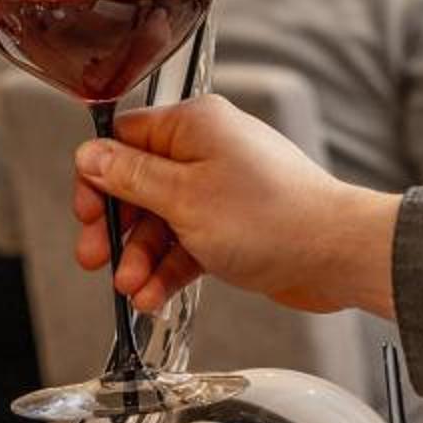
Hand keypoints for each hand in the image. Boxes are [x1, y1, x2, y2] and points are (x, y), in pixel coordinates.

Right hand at [72, 95, 401, 314]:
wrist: (335, 255)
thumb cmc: (273, 217)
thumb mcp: (184, 198)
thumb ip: (131, 177)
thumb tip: (91, 155)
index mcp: (194, 126)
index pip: (125, 140)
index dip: (99, 179)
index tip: (87, 214)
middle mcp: (206, 151)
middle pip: (138, 186)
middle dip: (117, 229)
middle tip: (97, 258)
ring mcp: (221, 190)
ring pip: (161, 222)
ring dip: (142, 258)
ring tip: (133, 290)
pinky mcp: (233, 226)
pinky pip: (187, 244)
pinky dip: (169, 270)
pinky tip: (154, 296)